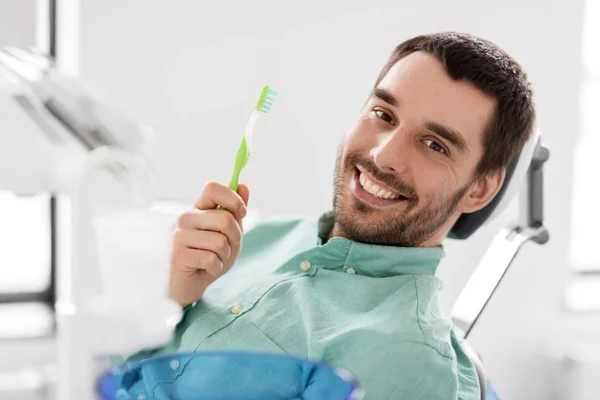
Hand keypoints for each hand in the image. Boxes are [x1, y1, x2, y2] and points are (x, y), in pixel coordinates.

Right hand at [169, 182, 249, 306]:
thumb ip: (235, 211)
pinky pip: (211, 259)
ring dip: (225, 256)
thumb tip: (243, 186)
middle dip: (236, 237)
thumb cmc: (208, 256)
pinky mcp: (178, 256)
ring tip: (214, 260)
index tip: (242, 213)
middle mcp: (186, 218)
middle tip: (227, 248)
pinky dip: (216, 268)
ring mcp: (180, 236)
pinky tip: (206, 269)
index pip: (212, 188)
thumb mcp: (228, 233)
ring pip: (220, 242)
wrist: (188, 284)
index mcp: (198, 208)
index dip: (233, 199)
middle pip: (225, 219)